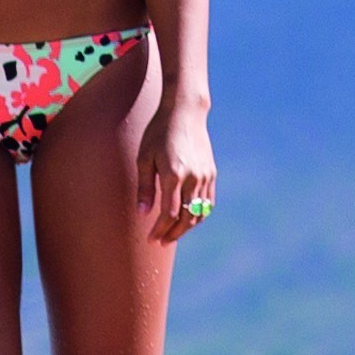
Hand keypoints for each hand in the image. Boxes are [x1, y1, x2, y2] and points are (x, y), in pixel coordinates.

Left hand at [141, 100, 220, 245]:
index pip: (168, 214)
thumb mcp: (144, 158)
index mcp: (173, 175)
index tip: (150, 239)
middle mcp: (192, 178)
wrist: (185, 112)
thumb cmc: (159, 132)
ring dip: (185, 227)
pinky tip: (187, 218)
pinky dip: (198, 215)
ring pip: (198, 213)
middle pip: (185, 218)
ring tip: (172, 234)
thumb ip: (145, 187)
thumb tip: (143, 214)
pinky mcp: (211, 173)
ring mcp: (205, 176)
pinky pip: (207, 202)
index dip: (159, 230)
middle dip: (172, 234)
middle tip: (160, 242)